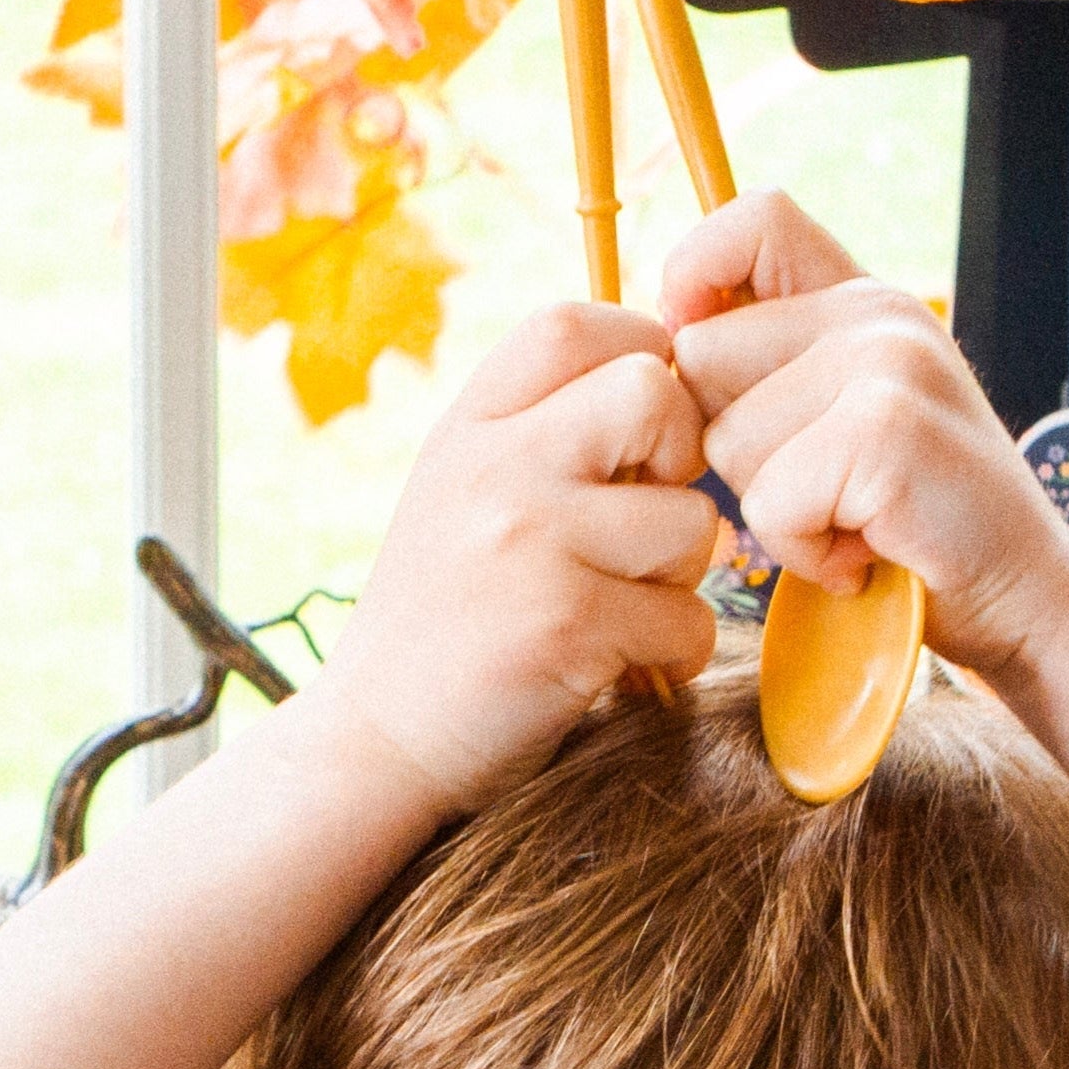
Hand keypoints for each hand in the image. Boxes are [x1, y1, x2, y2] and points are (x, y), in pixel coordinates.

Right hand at [317, 302, 717, 815]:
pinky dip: (671, 656)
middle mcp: (495, 467)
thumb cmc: (445, 619)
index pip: (574, 324)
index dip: (639, 352)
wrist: (376, 744)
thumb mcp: (462, 495)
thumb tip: (671, 381)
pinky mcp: (568, 625)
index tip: (642, 428)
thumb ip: (541, 434)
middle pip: (654, 394)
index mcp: (469, 428)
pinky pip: (688, 620)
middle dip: (680, 457)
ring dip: (678, 579)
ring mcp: (530, 542)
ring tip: (617, 609)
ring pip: (692, 522)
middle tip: (645, 518)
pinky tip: (614, 669)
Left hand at [662, 194, 1068, 678]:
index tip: (702, 351)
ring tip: (853, 522)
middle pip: (701, 356)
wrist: (1026, 598)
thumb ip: (774, 370)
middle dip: (732, 444)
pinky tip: (862, 555)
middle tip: (820, 487)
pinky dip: (801, 551)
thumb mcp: (845, 421)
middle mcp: (879, 312)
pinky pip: (767, 501)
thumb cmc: (914, 526)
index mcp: (865, 299)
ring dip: (772, 510)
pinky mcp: (887, 430)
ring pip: (725, 440)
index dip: (697, 274)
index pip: (755, 219)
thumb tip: (659, 353)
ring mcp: (888, 364)